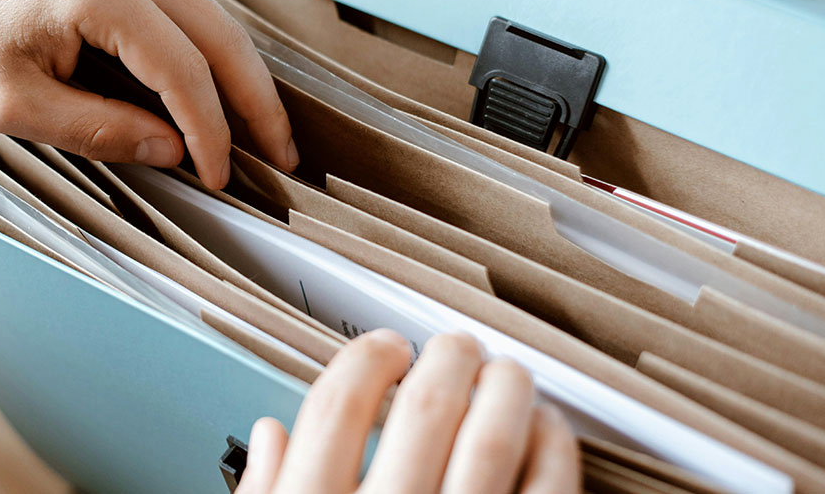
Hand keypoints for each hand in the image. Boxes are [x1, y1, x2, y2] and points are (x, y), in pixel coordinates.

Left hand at [0, 0, 297, 188]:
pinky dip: (206, 45)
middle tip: (283, 155)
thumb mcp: (15, 104)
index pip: (185, 73)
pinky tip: (215, 85)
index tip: (220, 176)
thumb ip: (101, 130)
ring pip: (212, 15)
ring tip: (260, 128)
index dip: (211, 133)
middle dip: (257, 103)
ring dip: (238, 74)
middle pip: (223, 37)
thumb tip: (173, 150)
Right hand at [237, 330, 579, 493]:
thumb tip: (269, 437)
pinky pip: (548, 489)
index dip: (366, 358)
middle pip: (425, 406)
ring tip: (505, 373)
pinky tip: (547, 429)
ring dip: (506, 388)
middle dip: (446, 358)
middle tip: (454, 346)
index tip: (385, 348)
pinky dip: (555, 447)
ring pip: (494, 437)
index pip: (339, 403)